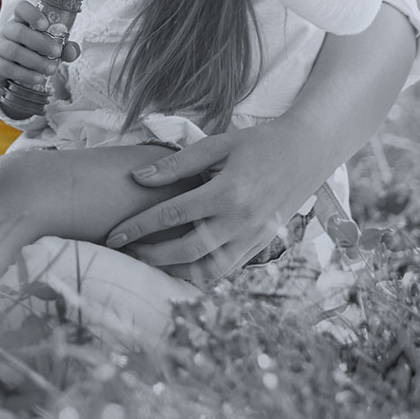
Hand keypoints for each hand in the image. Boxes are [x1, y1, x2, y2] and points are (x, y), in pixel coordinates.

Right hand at [0, 1, 77, 114]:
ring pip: (13, 51)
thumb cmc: (38, 54)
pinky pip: (8, 68)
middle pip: (18, 31)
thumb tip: (71, 51)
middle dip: (40, 42)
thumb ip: (66, 48)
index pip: (21, 8)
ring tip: (51, 69)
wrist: (18, 75)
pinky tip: (38, 78)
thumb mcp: (54, 49)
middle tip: (57, 52)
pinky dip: (25, 74)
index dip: (31, 14)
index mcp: (22, 21)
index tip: (45, 25)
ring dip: (35, 61)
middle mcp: (8, 31)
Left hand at [103, 120, 320, 286]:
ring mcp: (254, 237)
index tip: (113, 235)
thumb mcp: (217, 145)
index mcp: (227, 193)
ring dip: (174, 272)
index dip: (138, 227)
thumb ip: (176, 164)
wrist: (307, 153)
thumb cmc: (257, 144)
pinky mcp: (261, 244)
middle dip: (150, 255)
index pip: (171, 216)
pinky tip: (179, 267)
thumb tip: (137, 178)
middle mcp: (242, 221)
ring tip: (147, 263)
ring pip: (209, 270)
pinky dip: (201, 274)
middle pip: (186, 251)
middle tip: (124, 252)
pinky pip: (227, 269)